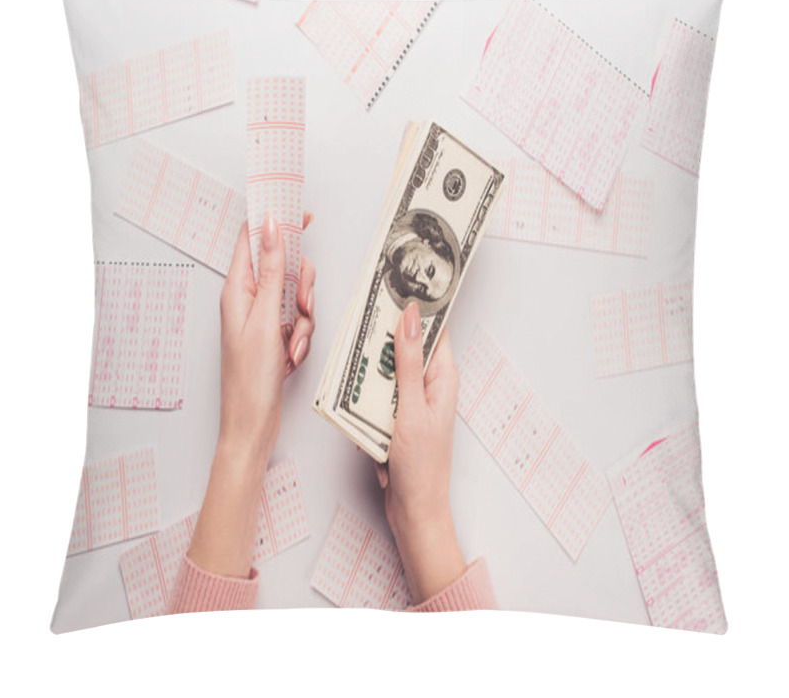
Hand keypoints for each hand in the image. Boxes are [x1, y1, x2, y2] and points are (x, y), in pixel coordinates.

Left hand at [218, 212, 315, 466]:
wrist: (252, 423)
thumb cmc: (249, 378)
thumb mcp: (264, 318)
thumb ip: (272, 270)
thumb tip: (270, 227)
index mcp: (237, 290)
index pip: (254, 239)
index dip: (276, 222)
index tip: (300, 214)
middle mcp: (248, 300)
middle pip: (284, 269)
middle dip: (300, 288)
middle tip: (301, 306)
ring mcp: (263, 319)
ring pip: (297, 298)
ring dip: (303, 322)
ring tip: (291, 345)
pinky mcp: (276, 336)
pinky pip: (300, 323)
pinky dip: (301, 339)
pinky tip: (290, 358)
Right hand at [375, 302, 465, 603]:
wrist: (413, 511)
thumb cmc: (422, 466)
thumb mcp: (412, 408)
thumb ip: (409, 361)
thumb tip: (411, 317)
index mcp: (443, 377)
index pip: (434, 329)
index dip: (419, 305)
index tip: (400, 282)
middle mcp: (428, 384)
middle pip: (405, 344)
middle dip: (383, 331)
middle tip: (362, 312)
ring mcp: (409, 400)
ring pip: (386, 367)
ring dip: (370, 362)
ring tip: (351, 352)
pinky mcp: (393, 415)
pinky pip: (376, 391)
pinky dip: (363, 389)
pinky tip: (350, 391)